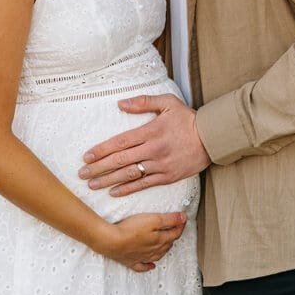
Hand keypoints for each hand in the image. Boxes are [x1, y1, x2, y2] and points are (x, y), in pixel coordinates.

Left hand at [79, 93, 210, 196]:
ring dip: (109, 180)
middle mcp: (153, 149)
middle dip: (99, 168)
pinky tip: (114, 192)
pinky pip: (144, 185)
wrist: (212, 138)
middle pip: (121, 160)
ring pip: (130, 174)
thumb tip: (121, 103)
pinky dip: (128, 189)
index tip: (87, 156)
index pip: (121, 142)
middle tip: (82, 174)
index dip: (102, 149)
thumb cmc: (188, 119)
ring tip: (93, 185)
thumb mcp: (168, 102)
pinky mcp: (167, 177)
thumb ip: (143, 101)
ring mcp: (160, 165)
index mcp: (151, 131)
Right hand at [100, 211, 186, 271]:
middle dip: (172, 236)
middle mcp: (154, 251)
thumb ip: (169, 219)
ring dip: (164, 250)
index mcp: (160, 240)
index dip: (180, 225)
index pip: (175, 233)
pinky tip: (151, 266)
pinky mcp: (131, 261)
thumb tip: (183, 218)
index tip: (182, 219)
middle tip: (174, 229)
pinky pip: (142, 266)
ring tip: (166, 245)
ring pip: (158, 255)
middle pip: (167, 244)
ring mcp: (142, 257)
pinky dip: (148, 266)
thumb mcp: (153, 219)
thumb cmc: (131, 229)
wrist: (112, 241)